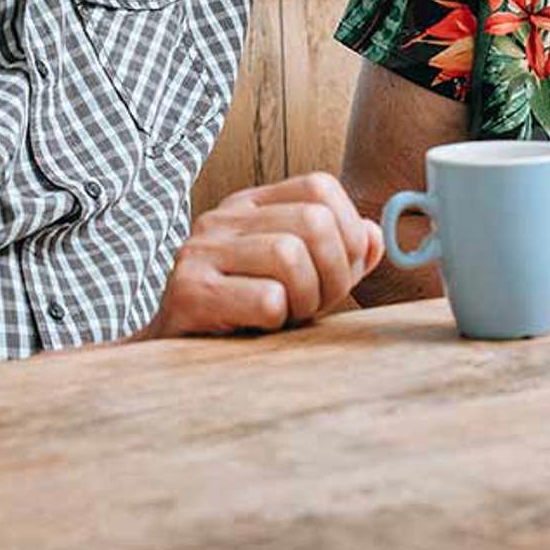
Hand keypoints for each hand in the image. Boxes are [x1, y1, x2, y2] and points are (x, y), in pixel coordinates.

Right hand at [146, 173, 383, 336]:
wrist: (175, 363)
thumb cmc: (245, 317)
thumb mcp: (299, 279)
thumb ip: (339, 255)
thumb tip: (375, 235)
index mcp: (251, 204)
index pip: (319, 186)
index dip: (348, 231)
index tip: (343, 270)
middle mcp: (223, 218)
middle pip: (313, 220)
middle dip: (333, 273)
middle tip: (316, 304)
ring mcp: (202, 251)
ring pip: (290, 255)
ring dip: (305, 299)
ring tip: (288, 316)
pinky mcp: (190, 292)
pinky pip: (265, 299)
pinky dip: (278, 321)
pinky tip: (260, 327)